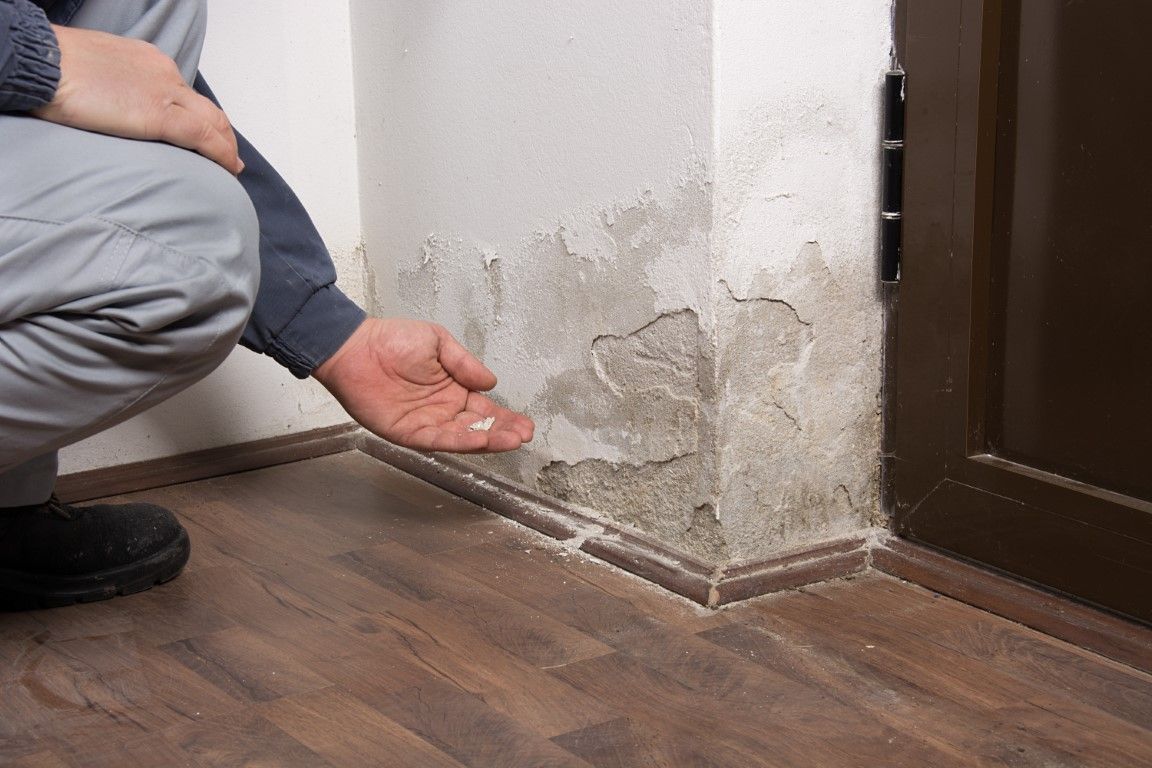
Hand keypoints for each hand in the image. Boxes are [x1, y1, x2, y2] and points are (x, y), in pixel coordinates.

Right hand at [33, 25, 242, 173]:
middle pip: (208, 109)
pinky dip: (220, 155)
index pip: (186, 93)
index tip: (207, 134)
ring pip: (213, 123)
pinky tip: (226, 169)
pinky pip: (203, 137)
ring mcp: (165, 94)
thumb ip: (117, 89)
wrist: (44, 61)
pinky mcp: (159, 116)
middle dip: (223, 135)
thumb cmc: (56, 68)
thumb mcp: (97, 72)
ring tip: (231, 169)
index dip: (202, 117)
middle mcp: (165, 74)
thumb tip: (118, 108)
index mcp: (149, 61)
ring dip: (226, 148)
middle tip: (230, 157)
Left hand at [313, 318, 534, 452]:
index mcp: (452, 389)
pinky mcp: (407, 432)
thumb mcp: (438, 342)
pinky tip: (480, 440)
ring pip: (462, 437)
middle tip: (524, 435)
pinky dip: (460, 441)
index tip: (525, 424)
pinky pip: (438, 439)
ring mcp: (425, 423)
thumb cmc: (391, 340)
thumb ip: (465, 363)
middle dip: (503, 432)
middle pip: (478, 427)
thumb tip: (491, 382)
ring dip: (488, 440)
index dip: (505, 417)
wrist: (356, 347)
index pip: (484, 409)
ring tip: (512, 440)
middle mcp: (442, 410)